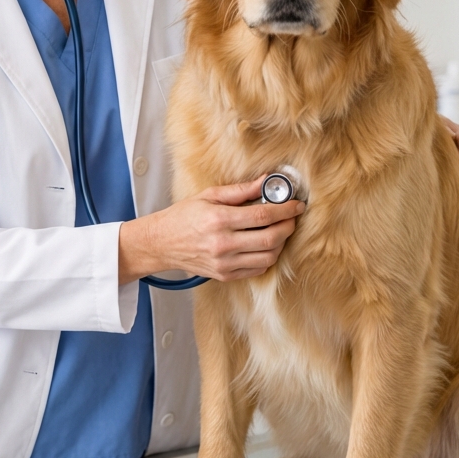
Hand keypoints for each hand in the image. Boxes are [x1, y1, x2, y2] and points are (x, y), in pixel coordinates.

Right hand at [119, 179, 304, 284]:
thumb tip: (266, 182)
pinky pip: (257, 269)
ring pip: (268, 257)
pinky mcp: (225, 275)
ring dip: (280, 243)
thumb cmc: (183, 216)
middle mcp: (223, 244)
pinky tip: (265, 245)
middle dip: (288, 227)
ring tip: (280, 231)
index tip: (296, 205)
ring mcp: (224, 263)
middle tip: (292, 218)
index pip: (263, 216)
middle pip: (271, 239)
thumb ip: (240, 191)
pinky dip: (267, 257)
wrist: (162, 243)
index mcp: (219, 220)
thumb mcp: (208, 196)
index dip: (285, 210)